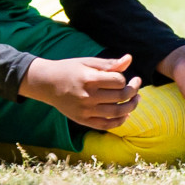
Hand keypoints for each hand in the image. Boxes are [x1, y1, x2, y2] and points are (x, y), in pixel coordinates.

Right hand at [20, 54, 140, 131]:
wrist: (46, 84)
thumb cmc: (69, 69)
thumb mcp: (88, 62)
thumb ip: (109, 63)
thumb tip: (129, 59)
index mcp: (89, 79)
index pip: (118, 81)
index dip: (125, 78)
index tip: (124, 76)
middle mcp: (88, 96)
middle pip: (120, 97)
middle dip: (134, 91)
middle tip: (137, 84)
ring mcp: (85, 110)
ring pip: (116, 112)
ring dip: (131, 106)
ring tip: (136, 99)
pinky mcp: (82, 120)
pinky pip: (105, 125)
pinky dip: (119, 121)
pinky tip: (126, 114)